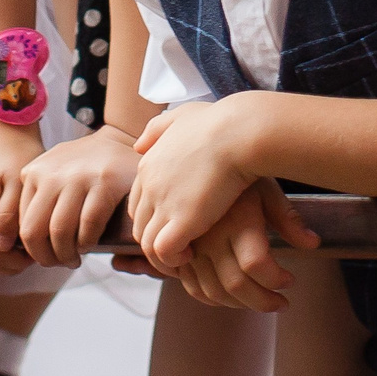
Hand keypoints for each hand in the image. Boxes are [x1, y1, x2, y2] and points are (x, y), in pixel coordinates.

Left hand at [17, 124, 139, 266]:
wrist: (120, 141)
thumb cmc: (82, 167)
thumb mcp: (51, 173)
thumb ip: (34, 198)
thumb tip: (15, 242)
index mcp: (33, 173)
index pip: (19, 223)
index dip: (30, 249)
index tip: (43, 256)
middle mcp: (51, 173)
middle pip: (34, 231)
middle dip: (45, 257)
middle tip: (57, 262)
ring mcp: (78, 177)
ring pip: (59, 232)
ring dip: (66, 255)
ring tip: (73, 259)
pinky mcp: (104, 183)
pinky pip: (87, 226)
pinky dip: (85, 243)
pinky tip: (87, 245)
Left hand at [128, 98, 261, 270]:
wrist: (238, 133)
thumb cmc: (220, 122)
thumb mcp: (181, 116)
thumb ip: (157, 129)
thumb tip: (138, 145)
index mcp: (149, 164)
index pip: (138, 203)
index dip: (154, 218)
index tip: (176, 224)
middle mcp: (150, 185)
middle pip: (140, 225)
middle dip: (157, 239)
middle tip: (182, 245)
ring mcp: (163, 204)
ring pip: (146, 243)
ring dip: (165, 254)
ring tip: (188, 254)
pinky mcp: (181, 221)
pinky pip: (162, 252)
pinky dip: (173, 259)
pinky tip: (192, 254)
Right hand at [171, 180, 319, 312]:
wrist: (197, 157)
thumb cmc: (238, 172)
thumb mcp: (267, 189)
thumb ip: (288, 219)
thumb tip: (313, 244)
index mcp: (237, 219)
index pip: (257, 265)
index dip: (277, 280)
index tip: (290, 280)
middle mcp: (211, 235)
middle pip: (236, 285)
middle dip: (263, 301)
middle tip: (281, 303)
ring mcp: (191, 245)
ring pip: (213, 292)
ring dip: (241, 305)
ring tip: (261, 301)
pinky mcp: (179, 250)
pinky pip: (193, 287)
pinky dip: (214, 299)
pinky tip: (233, 296)